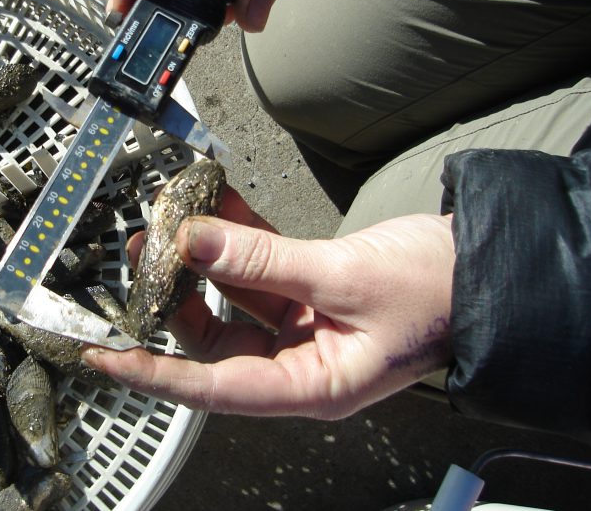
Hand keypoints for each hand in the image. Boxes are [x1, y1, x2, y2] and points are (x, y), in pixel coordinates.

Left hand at [83, 189, 454, 418]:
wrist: (487, 266)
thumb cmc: (437, 293)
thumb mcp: (344, 278)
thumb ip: (263, 260)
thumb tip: (192, 241)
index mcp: (308, 384)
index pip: (210, 388)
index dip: (152, 373)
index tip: (103, 355)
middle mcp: (298, 357)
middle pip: (212, 335)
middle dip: (173, 292)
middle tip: (143, 250)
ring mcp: (302, 320)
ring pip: (231, 292)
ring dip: (202, 254)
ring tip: (173, 215)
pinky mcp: (310, 285)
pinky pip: (259, 262)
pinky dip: (238, 234)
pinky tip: (218, 203)